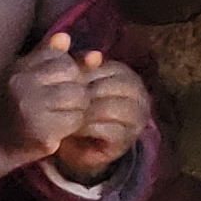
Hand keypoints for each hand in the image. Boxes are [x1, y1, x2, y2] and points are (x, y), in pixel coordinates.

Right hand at [0, 34, 101, 164]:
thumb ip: (47, 55)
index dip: (69, 70)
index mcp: (18, 68)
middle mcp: (22, 85)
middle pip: (73, 75)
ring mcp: (31, 109)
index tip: (61, 82)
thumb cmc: (13, 105)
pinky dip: (74, 124)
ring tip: (65, 113)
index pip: (61, 57)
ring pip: (79, 97)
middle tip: (66, 100)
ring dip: (79, 106)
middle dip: (76, 87)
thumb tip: (65, 37)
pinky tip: (62, 128)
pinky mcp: (42, 132)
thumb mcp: (25, 75)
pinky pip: (76, 120)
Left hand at [50, 58, 152, 182]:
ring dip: (85, 112)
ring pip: (110, 108)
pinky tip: (73, 129)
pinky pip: (109, 130)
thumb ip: (81, 66)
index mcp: (128, 76)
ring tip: (66, 114)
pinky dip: (88, 129)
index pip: (108, 68)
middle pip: (110, 87)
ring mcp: (137, 118)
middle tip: (61, 101)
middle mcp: (139, 95)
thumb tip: (93, 54)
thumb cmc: (78, 109)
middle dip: (83, 94)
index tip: (62, 83)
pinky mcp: (128, 139)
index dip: (84, 74)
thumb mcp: (78, 84)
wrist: (79, 146)